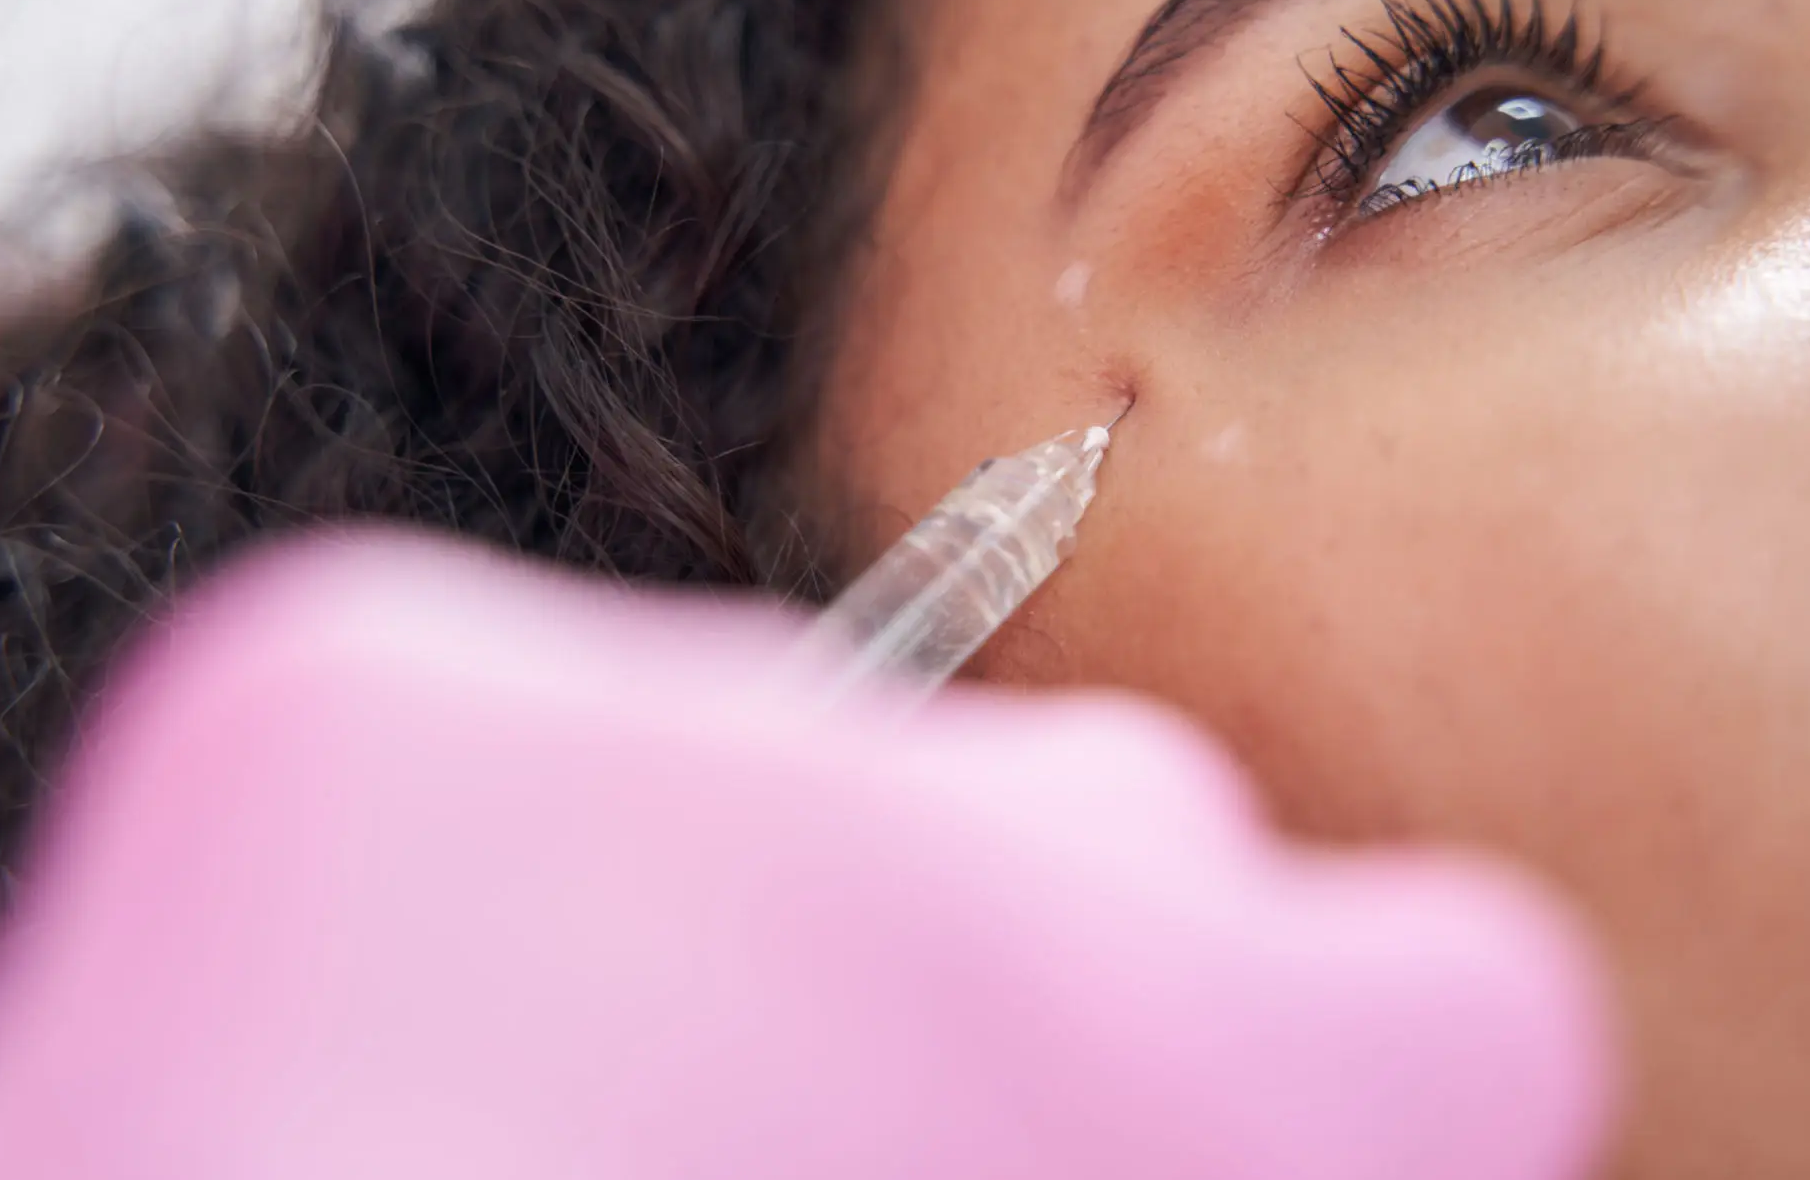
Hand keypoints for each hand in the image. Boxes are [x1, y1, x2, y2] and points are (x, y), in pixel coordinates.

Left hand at [0, 532, 1614, 1179]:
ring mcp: (653, 710)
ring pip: (822, 737)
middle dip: (1028, 971)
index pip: (1453, 982)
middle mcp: (977, 828)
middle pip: (1120, 820)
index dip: (1336, 1086)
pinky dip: (510, 844)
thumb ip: (1192, 1125)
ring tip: (588, 1100)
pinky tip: (415, 1026)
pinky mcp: (356, 676)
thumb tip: (1202, 1056)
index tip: (1188, 1141)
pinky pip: (525, 709)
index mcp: (1213, 1066)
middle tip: (844, 1135)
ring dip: (753, 890)